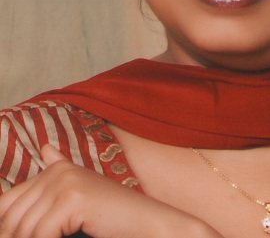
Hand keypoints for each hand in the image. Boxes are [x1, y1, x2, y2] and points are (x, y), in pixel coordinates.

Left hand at [0, 145, 222, 237]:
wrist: (148, 223)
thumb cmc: (113, 219)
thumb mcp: (77, 202)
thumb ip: (56, 177)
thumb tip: (42, 148)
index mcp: (56, 171)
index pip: (7, 203)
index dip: (7, 227)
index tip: (16, 236)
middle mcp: (57, 172)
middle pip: (11, 217)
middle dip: (16, 237)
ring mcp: (65, 182)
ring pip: (24, 229)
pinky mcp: (73, 198)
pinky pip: (40, 234)